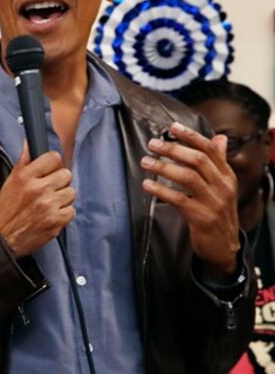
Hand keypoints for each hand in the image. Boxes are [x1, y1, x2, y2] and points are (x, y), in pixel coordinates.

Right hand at [0, 143, 74, 257]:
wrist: (3, 236)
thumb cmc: (7, 209)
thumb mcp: (11, 181)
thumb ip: (24, 161)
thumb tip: (30, 142)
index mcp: (26, 177)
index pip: (53, 158)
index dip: (52, 164)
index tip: (49, 171)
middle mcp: (38, 189)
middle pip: (66, 174)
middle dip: (59, 182)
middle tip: (49, 189)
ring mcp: (48, 206)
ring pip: (71, 193)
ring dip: (62, 198)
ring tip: (49, 203)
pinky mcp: (56, 221)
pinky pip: (71, 210)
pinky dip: (63, 213)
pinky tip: (51, 214)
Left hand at [141, 121, 239, 275]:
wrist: (224, 246)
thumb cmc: (217, 211)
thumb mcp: (222, 185)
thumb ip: (218, 162)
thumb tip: (220, 137)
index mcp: (227, 176)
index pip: (211, 150)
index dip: (192, 136)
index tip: (173, 127)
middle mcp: (223, 186)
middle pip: (199, 160)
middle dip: (174, 149)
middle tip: (153, 144)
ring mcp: (213, 202)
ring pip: (189, 178)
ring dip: (164, 167)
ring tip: (145, 162)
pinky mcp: (201, 218)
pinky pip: (179, 200)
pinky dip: (162, 191)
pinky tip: (148, 185)